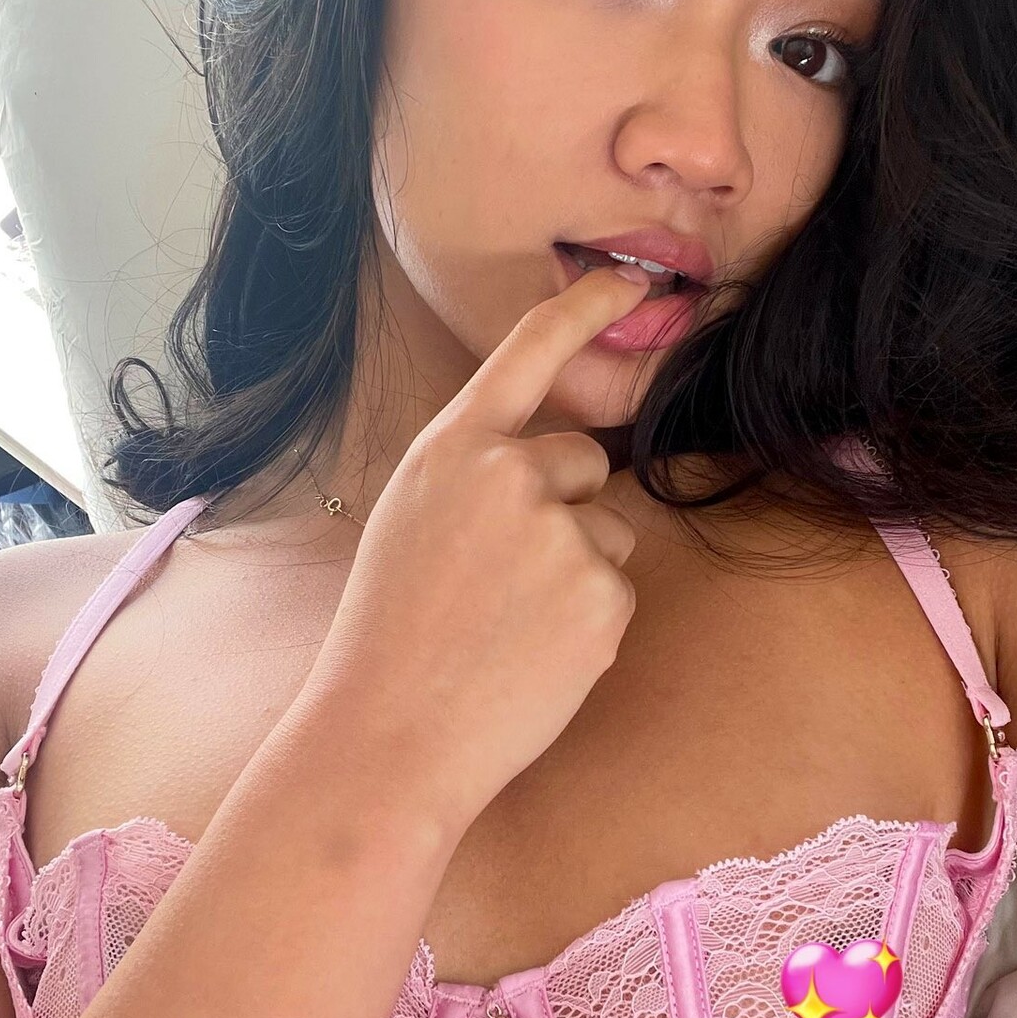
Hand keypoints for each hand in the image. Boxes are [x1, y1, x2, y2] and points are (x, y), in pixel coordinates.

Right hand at [294, 263, 657, 826]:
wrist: (386, 737)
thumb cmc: (390, 637)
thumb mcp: (413, 522)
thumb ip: (477, 477)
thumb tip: (555, 469)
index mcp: (451, 448)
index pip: (530, 351)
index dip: (586, 307)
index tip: (630, 280)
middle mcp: (509, 473)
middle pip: (581, 462)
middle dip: (560, 511)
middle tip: (496, 586)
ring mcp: (560, 533)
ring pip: (606, 532)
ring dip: (576, 572)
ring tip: (505, 629)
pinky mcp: (602, 596)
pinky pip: (617, 591)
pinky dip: (587, 626)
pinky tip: (532, 658)